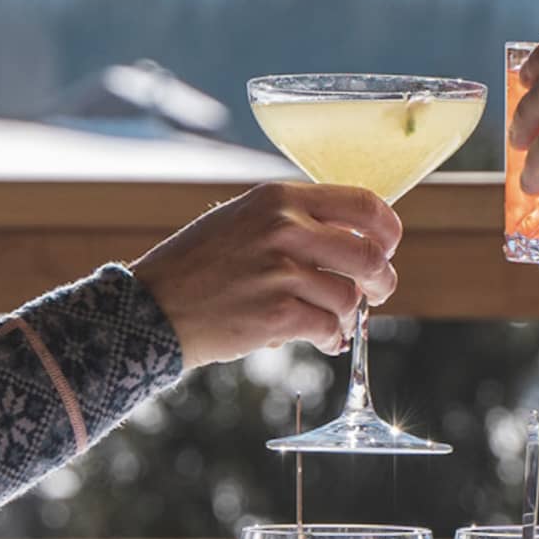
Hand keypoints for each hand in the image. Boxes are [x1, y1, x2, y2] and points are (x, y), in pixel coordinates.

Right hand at [132, 182, 400, 367]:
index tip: (387, 248)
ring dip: (349, 316)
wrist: (151, 308)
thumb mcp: (242, 221)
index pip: (364, 205)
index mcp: (279, 198)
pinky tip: (325, 340)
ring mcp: (281, 272)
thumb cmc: (197, 267)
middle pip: (370, 255)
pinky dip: (333, 338)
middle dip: (382, 280)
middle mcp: (283, 229)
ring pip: (349, 297)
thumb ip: (294, 222)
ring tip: (334, 323)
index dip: (387, 231)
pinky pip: (329, 328)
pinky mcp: (277, 314)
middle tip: (378, 292)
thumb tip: (353, 240)